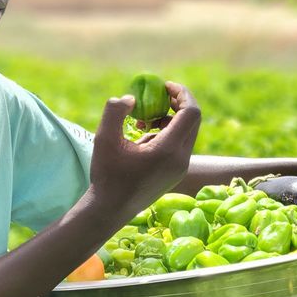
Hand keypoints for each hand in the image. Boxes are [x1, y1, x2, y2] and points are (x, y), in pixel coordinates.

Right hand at [90, 81, 200, 218]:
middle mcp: (180, 159)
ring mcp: (180, 168)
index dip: (182, 94)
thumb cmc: (106, 175)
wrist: (110, 209)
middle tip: (157, 97)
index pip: (191, 113)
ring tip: (142, 122)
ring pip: (186, 133)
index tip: (164, 86)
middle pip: (193, 121)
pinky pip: (180, 145)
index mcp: (168, 150)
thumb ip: (115, 112)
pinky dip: (167, 134)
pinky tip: (142, 139)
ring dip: (169, 119)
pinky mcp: (176, 173)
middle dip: (177, 104)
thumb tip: (131, 98)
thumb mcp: (104, 139)